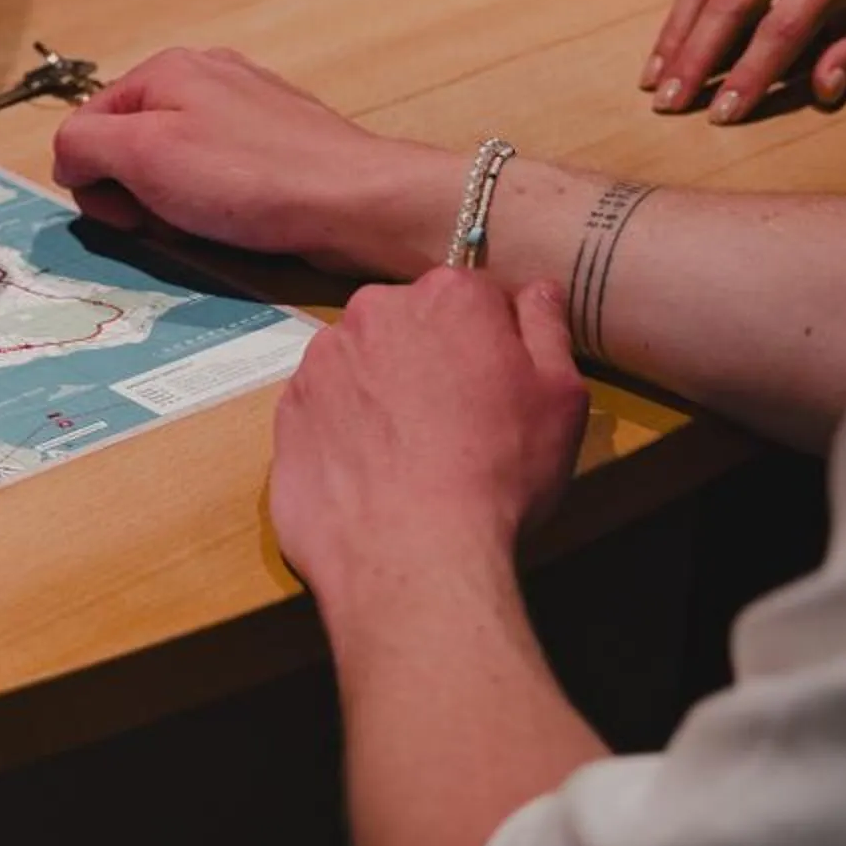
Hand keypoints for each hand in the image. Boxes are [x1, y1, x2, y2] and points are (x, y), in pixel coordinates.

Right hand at [52, 47, 463, 281]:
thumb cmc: (247, 178)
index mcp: (163, 69)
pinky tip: (240, 218)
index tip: (128, 215)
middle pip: (128, 143)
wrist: (356, 201)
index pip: (83, 128)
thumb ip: (84, 145)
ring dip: (174, 202)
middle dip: (136, 191)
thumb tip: (69, 158)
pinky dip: (214, 201)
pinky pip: (217, 173)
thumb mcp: (143, 155)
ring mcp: (244, 104)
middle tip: (169, 220)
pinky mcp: (276, 139)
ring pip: (172, 162)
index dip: (92, 182)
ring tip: (209, 221)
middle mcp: (203, 74)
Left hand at [270, 270, 591, 614]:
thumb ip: (546, 329)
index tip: (498, 386)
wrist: (411, 555)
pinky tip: (370, 474)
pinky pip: (325, 408)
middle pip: (411, 321)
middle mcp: (373, 311)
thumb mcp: (559, 399)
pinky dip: (344, 431)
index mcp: (448, 296)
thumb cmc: (500, 473)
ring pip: (362, 363)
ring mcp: (320, 362)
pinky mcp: (286, 412)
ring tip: (408, 456)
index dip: (491, 342)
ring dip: (382, 391)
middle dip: (431, 357)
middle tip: (454, 424)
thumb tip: (535, 290)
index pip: (475, 296)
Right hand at [642, 0, 845, 120]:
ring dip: (675, 37)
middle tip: (668, 102)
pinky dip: (680, 13)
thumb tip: (822, 92)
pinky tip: (666, 49)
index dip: (749, 75)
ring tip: (653, 81)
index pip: (781, 29)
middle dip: (695, 59)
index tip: (722, 114)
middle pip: (729, 5)